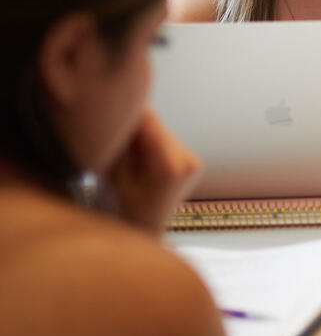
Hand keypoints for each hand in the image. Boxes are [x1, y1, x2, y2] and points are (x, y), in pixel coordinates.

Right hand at [102, 109, 201, 233]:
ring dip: (143, 133)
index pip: (150, 124)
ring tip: (125, 149)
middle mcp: (187, 163)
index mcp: (168, 167)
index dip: (132, 112)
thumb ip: (120, 145)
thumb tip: (118, 115)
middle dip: (135, 124)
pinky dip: (152, 143)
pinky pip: (168, 143)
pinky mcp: (193, 163)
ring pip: (161, 133)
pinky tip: (140, 157)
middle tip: (113, 122)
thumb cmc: (125, 209)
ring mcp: (193, 163)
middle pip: (157, 126)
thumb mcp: (116, 176)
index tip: (115, 104)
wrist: (146, 231)